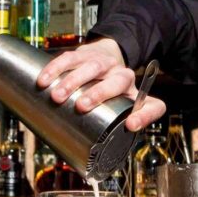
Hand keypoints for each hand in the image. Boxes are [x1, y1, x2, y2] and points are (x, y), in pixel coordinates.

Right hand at [36, 38, 165, 130]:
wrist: (105, 56)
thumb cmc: (111, 90)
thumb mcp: (121, 107)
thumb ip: (116, 125)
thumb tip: (101, 143)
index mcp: (136, 94)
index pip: (153, 105)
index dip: (144, 116)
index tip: (130, 125)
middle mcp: (123, 76)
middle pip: (119, 81)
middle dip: (99, 93)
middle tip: (81, 106)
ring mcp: (105, 63)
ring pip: (93, 67)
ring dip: (74, 80)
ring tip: (57, 96)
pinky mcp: (85, 53)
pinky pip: (71, 58)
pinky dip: (56, 68)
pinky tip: (44, 80)